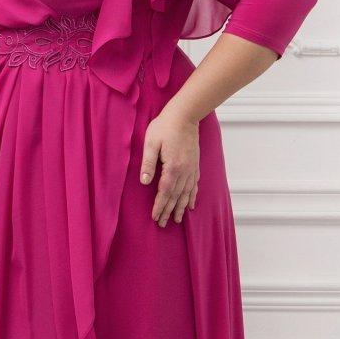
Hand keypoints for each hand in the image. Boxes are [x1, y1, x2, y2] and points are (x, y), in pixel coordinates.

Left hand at [139, 108, 199, 225]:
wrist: (185, 115)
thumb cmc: (165, 127)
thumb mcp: (151, 143)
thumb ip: (148, 163)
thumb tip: (144, 182)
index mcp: (172, 167)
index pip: (164, 192)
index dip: (159, 206)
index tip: (155, 217)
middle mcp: (184, 171)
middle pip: (176, 196)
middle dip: (169, 211)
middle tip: (162, 224)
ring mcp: (192, 168)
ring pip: (187, 193)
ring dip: (181, 208)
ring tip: (177, 220)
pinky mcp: (195, 164)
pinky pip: (195, 185)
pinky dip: (193, 196)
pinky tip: (192, 205)